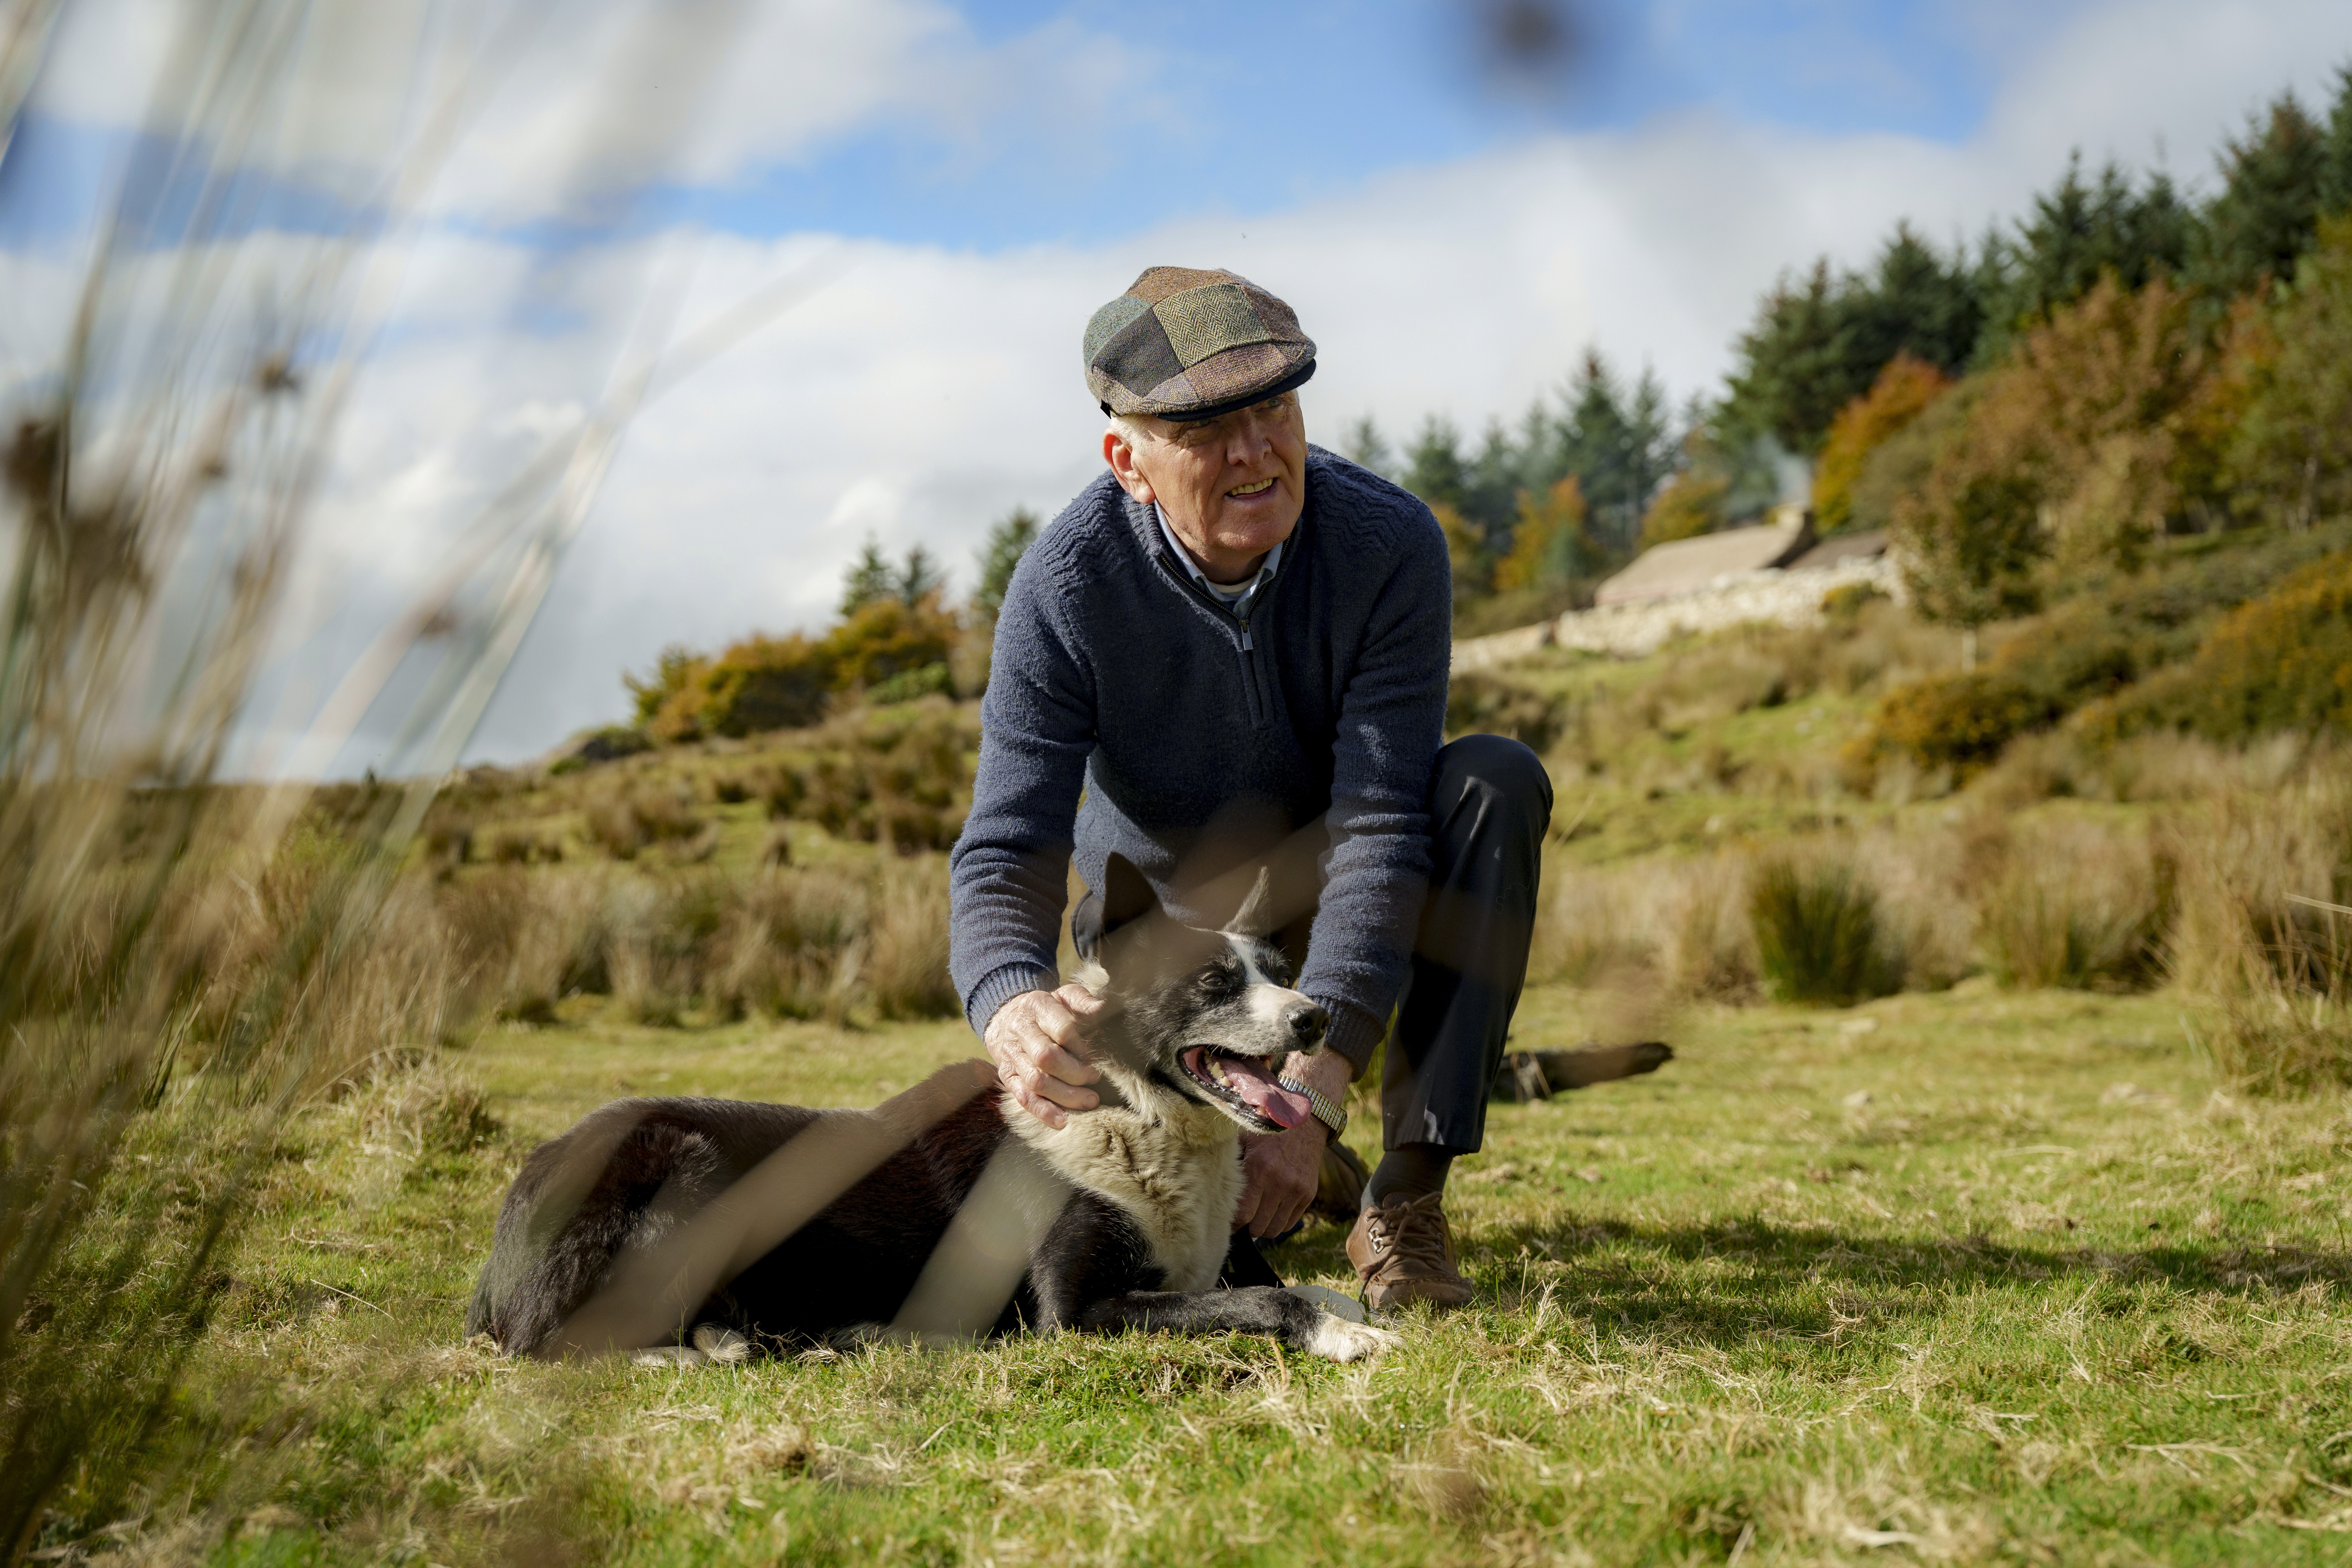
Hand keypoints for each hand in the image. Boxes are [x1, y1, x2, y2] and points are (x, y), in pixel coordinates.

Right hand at [984, 984, 1104, 1129]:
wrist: (1005, 1015)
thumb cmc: (1046, 1008)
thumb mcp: (1065, 994)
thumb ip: (1084, 1001)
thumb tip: (1103, 1009)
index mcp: (1037, 1006)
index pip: (1062, 1029)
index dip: (1082, 1046)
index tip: (1097, 1056)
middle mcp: (1020, 1030)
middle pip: (1046, 1057)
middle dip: (1075, 1073)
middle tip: (1095, 1079)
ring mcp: (1011, 1055)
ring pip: (1036, 1081)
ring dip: (1065, 1095)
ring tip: (1090, 1101)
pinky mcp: (1006, 1076)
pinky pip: (1022, 1097)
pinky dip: (1042, 1111)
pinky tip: (1062, 1120)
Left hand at [1232, 1050, 1350, 1239]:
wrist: (1306, 1122)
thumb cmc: (1267, 1130)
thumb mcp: (1245, 1139)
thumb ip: (1231, 1162)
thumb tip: (1208, 1187)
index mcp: (1259, 1168)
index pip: (1243, 1215)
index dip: (1233, 1224)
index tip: (1225, 1221)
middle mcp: (1280, 1181)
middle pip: (1258, 1226)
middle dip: (1246, 1228)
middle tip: (1239, 1221)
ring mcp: (1296, 1189)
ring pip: (1275, 1229)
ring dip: (1262, 1228)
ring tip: (1254, 1219)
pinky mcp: (1308, 1194)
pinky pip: (1290, 1223)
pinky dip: (1278, 1223)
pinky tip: (1270, 1213)